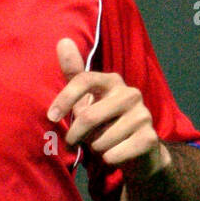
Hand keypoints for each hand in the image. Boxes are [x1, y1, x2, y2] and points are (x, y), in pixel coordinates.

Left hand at [47, 38, 170, 178]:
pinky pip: (113, 155)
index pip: (83, 80)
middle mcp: (130, 93)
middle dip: (75, 135)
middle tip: (75, 142)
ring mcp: (143, 115)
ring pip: (100, 141)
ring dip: (94, 149)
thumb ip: (74, 73)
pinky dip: (108, 160)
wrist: (138, 152)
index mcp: (112, 81)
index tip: (50, 116)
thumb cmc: (105, 124)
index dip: (64, 98)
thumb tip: (62, 40)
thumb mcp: (88, 99)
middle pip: (88, 116)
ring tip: (103, 144)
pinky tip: (115, 155)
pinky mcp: (149, 138)